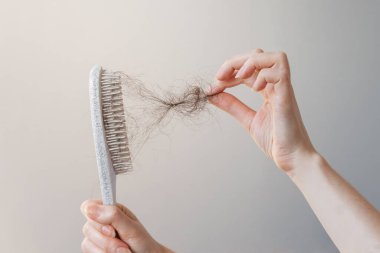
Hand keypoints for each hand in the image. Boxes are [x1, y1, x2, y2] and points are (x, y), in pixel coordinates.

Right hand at [80, 200, 172, 252]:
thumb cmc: (141, 242)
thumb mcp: (131, 227)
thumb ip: (113, 215)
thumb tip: (91, 208)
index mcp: (109, 210)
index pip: (88, 206)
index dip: (94, 216)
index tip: (111, 228)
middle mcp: (100, 222)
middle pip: (88, 228)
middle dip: (108, 240)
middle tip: (124, 243)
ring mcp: (95, 237)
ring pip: (87, 243)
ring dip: (108, 250)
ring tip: (124, 250)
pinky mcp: (93, 250)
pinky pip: (89, 252)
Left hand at [207, 49, 314, 171]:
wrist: (292, 159)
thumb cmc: (276, 141)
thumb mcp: (247, 119)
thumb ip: (232, 106)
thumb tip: (212, 93)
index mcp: (268, 90)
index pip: (247, 68)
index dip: (229, 72)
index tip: (213, 85)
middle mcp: (276, 86)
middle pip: (258, 55)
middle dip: (235, 62)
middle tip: (219, 77)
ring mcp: (283, 90)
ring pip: (274, 57)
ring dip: (251, 62)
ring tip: (238, 76)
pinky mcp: (287, 98)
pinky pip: (280, 73)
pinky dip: (263, 75)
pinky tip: (255, 89)